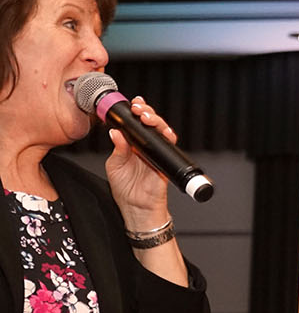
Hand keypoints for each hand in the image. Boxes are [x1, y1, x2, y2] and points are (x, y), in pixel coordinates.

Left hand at [103, 97, 172, 227]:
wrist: (136, 208)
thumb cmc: (126, 189)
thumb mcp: (114, 166)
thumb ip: (118, 149)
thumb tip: (116, 132)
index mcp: (133, 145)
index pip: (136, 124)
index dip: (136, 112)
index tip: (132, 104)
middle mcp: (146, 147)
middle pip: (151, 124)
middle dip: (147, 112)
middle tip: (139, 108)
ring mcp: (157, 153)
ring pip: (162, 131)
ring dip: (157, 121)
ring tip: (147, 117)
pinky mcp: (165, 161)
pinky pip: (170, 147)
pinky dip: (168, 138)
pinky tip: (164, 132)